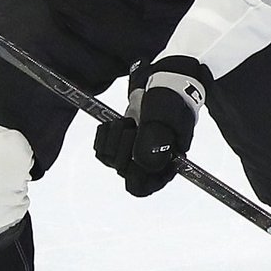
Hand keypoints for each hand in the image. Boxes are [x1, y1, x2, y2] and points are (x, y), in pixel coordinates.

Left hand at [93, 56, 211, 195]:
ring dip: (115, 136)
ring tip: (130, 121)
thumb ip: (154, 139)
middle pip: (123, 171)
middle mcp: (146, 163)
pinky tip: (118, 122)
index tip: (135, 156)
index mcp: (164, 165)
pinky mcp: (116, 143)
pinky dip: (106, 132)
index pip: (142, 187)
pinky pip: (101, 148)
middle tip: (135, 126)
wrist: (160, 83)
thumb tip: (141, 162)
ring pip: (109, 159)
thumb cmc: (169, 100)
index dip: (135, 175)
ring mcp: (130, 153)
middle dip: (125, 145)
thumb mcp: (165, 117)